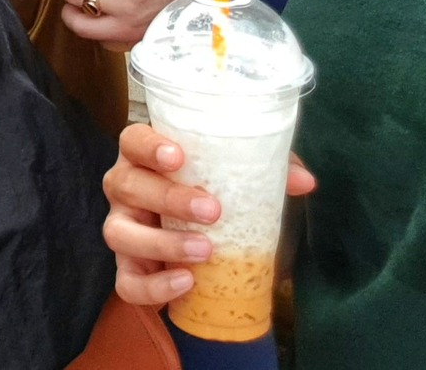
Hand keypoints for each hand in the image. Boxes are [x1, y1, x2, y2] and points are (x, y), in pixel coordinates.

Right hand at [103, 123, 315, 306]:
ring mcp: (122, 229)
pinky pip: (126, 282)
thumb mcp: (236, 176)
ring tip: (204, 251)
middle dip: (168, 198)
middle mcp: (125, 189)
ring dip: (161, 243)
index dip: (149, 146)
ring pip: (119, 233)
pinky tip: (186, 283)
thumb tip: (305, 182)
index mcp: (145, 158)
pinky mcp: (128, 268)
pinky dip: (153, 286)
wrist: (200, 240)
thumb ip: (268, 171)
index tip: (178, 157)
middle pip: (126, 185)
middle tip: (212, 211)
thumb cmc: (212, 193)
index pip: (132, 140)